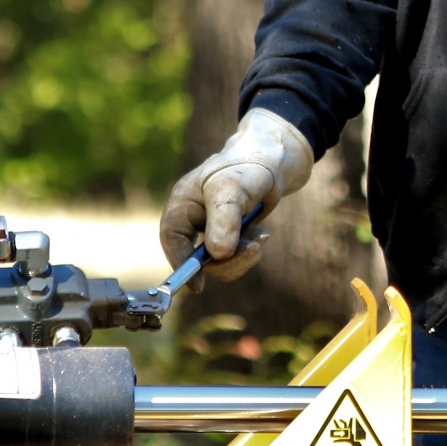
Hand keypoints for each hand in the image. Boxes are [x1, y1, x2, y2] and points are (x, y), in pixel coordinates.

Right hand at [158, 109, 313, 286]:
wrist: (274, 159)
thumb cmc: (246, 166)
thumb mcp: (232, 190)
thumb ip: (223, 221)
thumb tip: (217, 255)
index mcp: (183, 204)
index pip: (172, 239)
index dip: (181, 264)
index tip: (198, 286)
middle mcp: (194, 218)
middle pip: (198, 257)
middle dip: (226, 260)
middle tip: (253, 251)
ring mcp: (213, 227)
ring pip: (219, 260)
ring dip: (242, 255)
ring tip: (261, 238)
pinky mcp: (231, 233)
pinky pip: (235, 254)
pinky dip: (250, 249)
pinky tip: (263, 233)